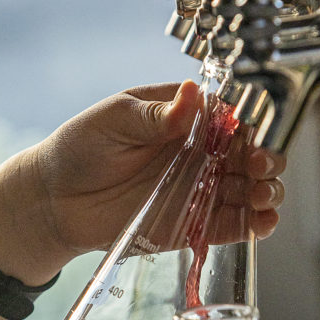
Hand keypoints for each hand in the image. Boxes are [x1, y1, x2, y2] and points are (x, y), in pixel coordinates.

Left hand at [0, 81, 284, 285]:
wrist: (54, 201)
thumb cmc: (80, 148)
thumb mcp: (114, 119)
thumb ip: (155, 115)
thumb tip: (191, 94)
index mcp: (183, 120)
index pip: (229, 120)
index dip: (246, 128)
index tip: (248, 137)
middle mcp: (197, 155)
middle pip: (248, 156)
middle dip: (264, 161)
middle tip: (260, 167)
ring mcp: (197, 191)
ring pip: (247, 192)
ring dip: (266, 193)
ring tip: (264, 196)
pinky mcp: (191, 226)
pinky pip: (228, 226)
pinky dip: (251, 225)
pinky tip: (261, 223)